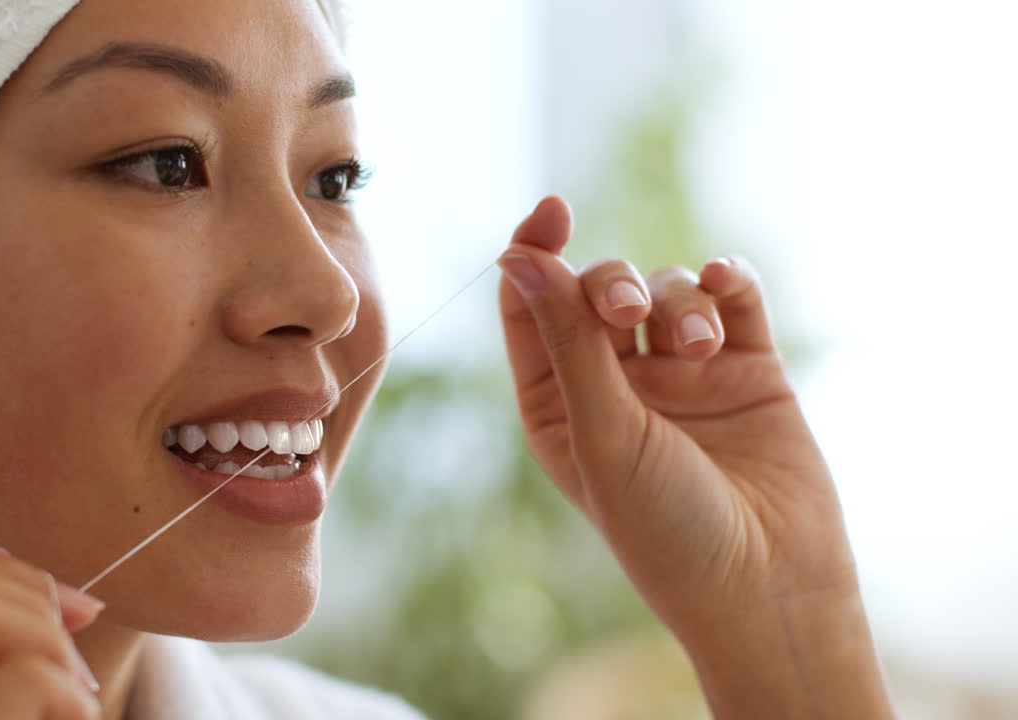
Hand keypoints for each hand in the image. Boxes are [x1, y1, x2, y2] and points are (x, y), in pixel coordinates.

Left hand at [497, 197, 892, 716]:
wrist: (770, 588)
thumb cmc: (667, 530)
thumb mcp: (603, 434)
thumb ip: (566, 342)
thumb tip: (516, 255)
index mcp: (558, 403)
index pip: (532, 307)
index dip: (535, 252)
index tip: (552, 212)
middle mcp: (616, 384)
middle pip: (599, 290)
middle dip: (612, 286)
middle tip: (627, 314)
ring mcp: (683, 374)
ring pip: (668, 290)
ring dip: (680, 301)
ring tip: (700, 349)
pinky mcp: (747, 370)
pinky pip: (733, 298)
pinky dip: (728, 281)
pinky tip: (727, 282)